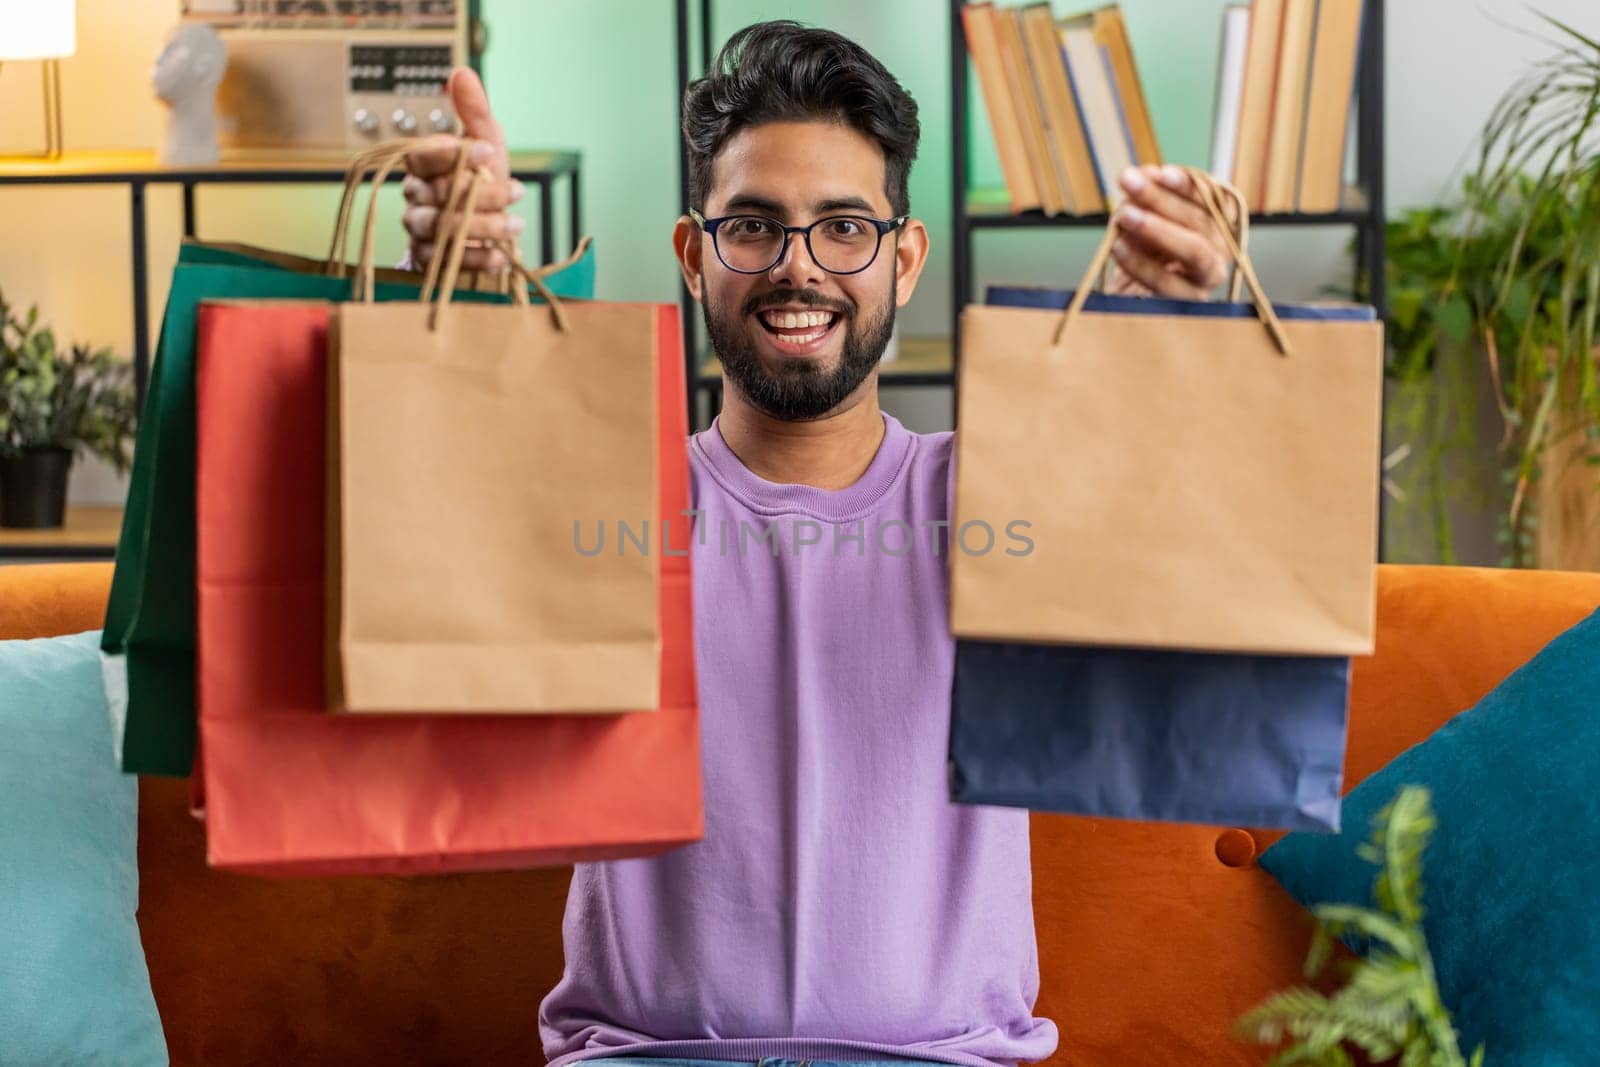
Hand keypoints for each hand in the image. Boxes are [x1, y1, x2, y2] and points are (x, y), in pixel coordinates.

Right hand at [401, 67, 522, 272]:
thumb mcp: (486, 144)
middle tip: (518, 192)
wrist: (485, 230)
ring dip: (482, 226)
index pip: (421, 156)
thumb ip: (475, 112)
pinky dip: (476, 258)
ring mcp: (418, 228)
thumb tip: (461, 73)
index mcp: (423, 165)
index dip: (452, 155)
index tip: (488, 152)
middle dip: (481, 194)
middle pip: (437, 194)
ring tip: (516, 225)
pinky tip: (502, 255)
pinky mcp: (426, 259)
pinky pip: (444, 261)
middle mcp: (414, 196)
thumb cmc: (483, 182)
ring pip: (440, 228)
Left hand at [1105, 164, 1235, 300]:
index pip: (1213, 199)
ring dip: (1156, 229)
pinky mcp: (1187, 307)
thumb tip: (1147, 173)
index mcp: (1215, 228)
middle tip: (1128, 182)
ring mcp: (1206, 282)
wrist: (1123, 305)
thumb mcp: (1140, 221)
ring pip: (1194, 250)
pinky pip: (1167, 283)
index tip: (1160, 173)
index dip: (1188, 185)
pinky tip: (1117, 246)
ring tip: (1122, 215)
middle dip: (1161, 199)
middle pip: (1201, 220)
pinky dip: (1140, 263)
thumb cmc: (1137, 256)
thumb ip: (1146, 198)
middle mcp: (1219, 254)